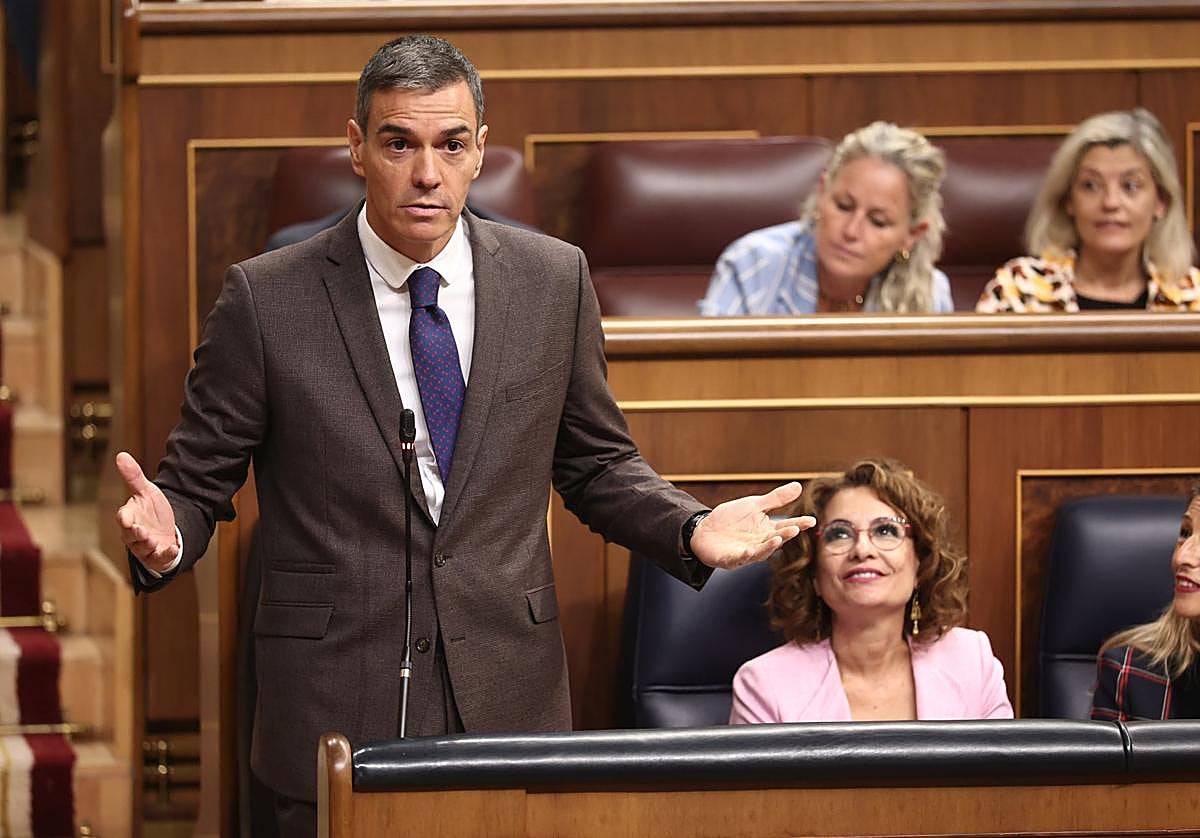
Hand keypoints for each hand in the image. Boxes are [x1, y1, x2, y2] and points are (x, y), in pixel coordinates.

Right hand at [115, 451, 179, 573]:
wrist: (167, 529)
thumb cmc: (151, 512)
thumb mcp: (146, 492)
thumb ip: (134, 477)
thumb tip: (121, 455)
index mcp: (129, 517)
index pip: (123, 518)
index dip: (124, 519)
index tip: (126, 519)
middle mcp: (133, 534)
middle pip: (130, 536)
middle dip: (135, 534)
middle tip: (141, 532)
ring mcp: (145, 547)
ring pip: (142, 549)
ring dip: (148, 545)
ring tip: (154, 540)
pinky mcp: (157, 557)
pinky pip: (160, 559)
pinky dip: (166, 555)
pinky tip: (174, 549)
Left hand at [689, 482, 815, 569]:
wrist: (705, 530)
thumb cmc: (732, 519)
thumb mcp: (754, 505)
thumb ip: (776, 499)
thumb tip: (798, 486)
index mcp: (767, 530)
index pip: (786, 526)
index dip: (799, 524)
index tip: (811, 520)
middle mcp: (760, 544)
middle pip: (775, 540)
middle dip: (785, 535)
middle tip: (794, 528)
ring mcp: (746, 553)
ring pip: (760, 552)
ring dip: (769, 547)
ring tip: (777, 538)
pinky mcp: (730, 559)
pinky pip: (738, 559)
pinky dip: (743, 556)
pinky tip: (747, 550)